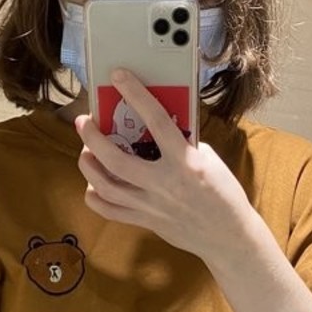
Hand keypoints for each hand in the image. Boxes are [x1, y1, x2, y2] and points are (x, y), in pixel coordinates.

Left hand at [75, 69, 256, 261]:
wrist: (228, 236)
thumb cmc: (222, 193)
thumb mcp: (207, 160)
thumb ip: (181, 144)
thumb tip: (154, 127)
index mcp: (186, 163)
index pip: (157, 121)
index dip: (136, 95)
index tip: (118, 76)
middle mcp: (165, 185)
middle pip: (116, 160)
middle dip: (93, 138)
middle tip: (84, 122)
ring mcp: (152, 206)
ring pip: (106, 187)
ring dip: (88, 166)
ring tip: (85, 151)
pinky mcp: (146, 222)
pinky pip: (110, 212)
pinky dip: (95, 197)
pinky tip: (92, 185)